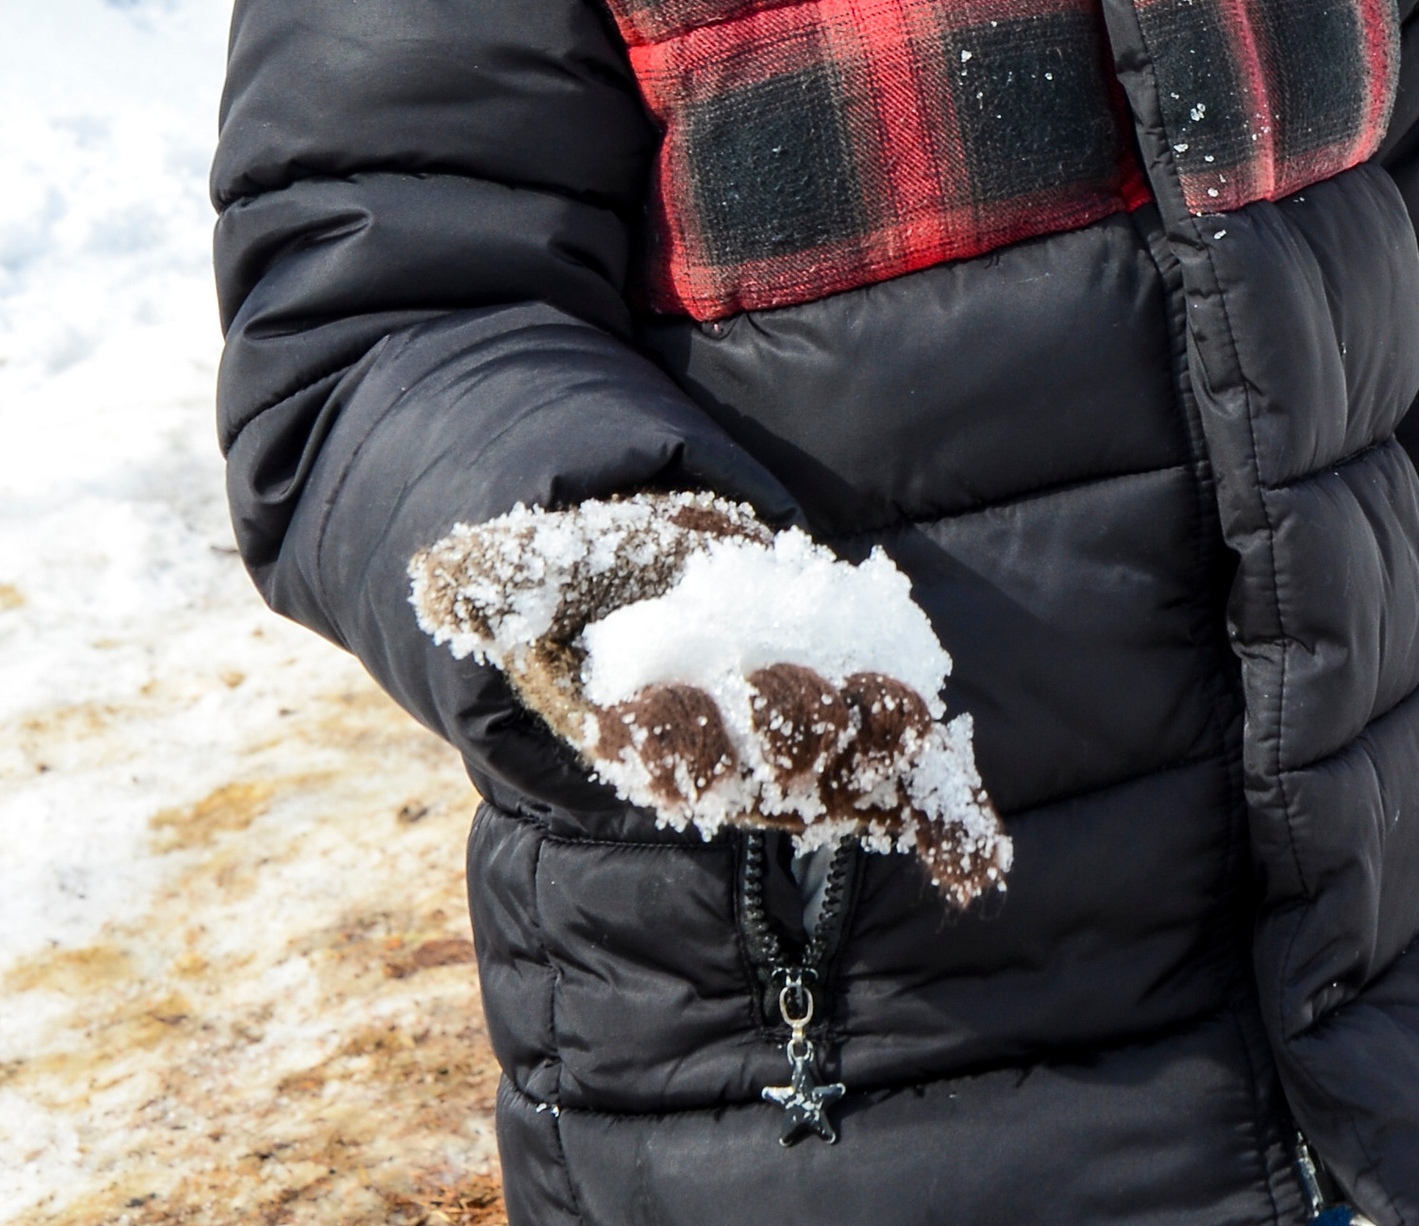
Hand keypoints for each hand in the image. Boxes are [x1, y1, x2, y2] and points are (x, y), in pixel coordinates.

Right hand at [410, 490, 1007, 903]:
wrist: (655, 572)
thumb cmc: (587, 570)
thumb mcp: (533, 561)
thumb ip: (493, 577)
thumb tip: (441, 580)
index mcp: (644, 731)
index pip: (655, 754)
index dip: (668, 741)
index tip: (665, 703)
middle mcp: (725, 760)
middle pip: (760, 769)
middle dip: (783, 733)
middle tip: (787, 682)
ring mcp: (799, 756)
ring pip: (839, 775)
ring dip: (871, 756)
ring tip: (897, 719)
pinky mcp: (862, 733)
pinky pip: (909, 789)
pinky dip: (947, 821)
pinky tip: (977, 857)